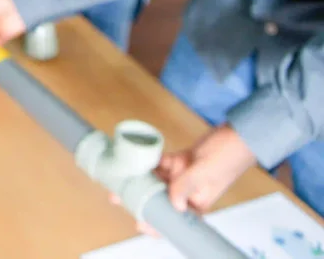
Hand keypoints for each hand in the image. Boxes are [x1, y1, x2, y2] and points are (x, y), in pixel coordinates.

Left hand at [110, 125, 257, 236]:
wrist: (238, 133)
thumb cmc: (230, 156)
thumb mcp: (206, 173)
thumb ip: (186, 187)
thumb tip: (173, 204)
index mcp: (199, 201)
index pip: (177, 219)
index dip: (159, 223)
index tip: (141, 223)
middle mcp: (189, 191)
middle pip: (162, 199)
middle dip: (142, 199)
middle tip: (120, 197)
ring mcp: (184, 175)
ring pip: (158, 181)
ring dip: (140, 180)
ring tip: (121, 181)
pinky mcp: (182, 160)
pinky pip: (161, 163)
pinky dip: (148, 163)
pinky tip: (134, 162)